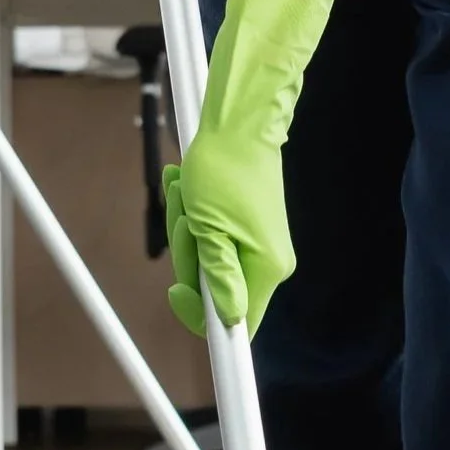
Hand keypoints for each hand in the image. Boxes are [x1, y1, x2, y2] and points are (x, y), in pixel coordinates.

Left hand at [160, 0, 337, 335]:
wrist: (240, 125)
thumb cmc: (223, 170)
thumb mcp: (208, 229)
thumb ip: (217, 279)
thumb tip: (227, 322)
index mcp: (266, 268)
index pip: (239, 323)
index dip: (205, 322)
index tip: (182, 303)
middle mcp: (267, 262)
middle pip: (213, 289)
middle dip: (187, 254)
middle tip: (186, 219)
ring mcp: (256, 244)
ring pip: (205, 260)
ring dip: (186, 228)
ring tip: (187, 194)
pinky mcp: (246, 228)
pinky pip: (209, 238)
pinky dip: (192, 216)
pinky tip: (188, 189)